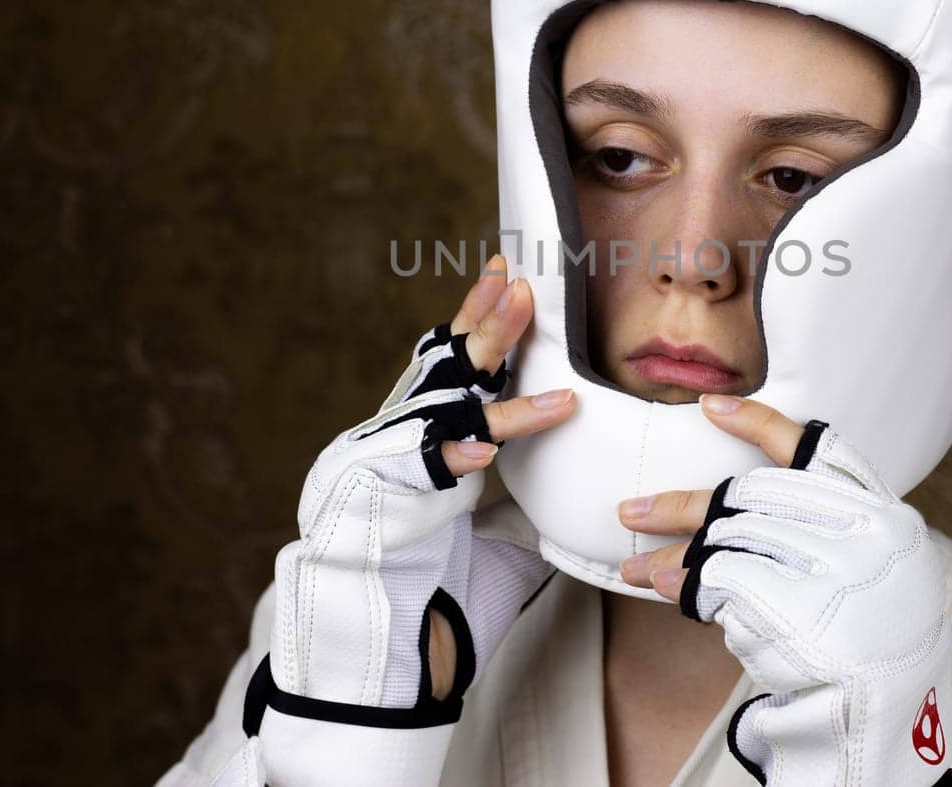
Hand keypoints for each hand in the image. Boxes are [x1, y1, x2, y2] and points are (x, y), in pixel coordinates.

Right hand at [241, 253, 567, 785]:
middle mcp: (399, 449)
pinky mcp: (371, 506)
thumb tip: (580, 489)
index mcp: (427, 452)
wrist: (374, 673)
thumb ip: (528, 508)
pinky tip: (483, 447)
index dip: (481, 326)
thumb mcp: (500, 548)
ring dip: (484, 359)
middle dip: (485, 321)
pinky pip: (419, 470)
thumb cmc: (436, 609)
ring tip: (519, 315)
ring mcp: (379, 471)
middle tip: (518, 278)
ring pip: (440, 402)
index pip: (456, 375)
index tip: (510, 278)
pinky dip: (454, 456)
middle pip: (446, 369)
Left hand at [615, 395, 951, 785]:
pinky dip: (684, 582)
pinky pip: (719, 578)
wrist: (885, 721)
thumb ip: (824, 534)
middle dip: (685, 503)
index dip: (759, 424)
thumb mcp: (872, 576)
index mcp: (886, 517)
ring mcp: (832, 566)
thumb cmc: (869, 647)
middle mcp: (863, 532)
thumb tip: (737, 513)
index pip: (820, 449)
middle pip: (752, 495)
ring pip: (726, 535)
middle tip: (634, 510)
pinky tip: (659, 585)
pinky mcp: (794, 603)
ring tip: (633, 563)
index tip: (710, 407)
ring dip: (672, 548)